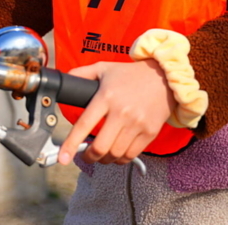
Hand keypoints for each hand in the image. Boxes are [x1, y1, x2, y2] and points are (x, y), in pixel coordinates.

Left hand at [58, 59, 175, 166]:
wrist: (165, 77)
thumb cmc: (131, 74)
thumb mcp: (105, 68)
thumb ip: (83, 74)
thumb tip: (65, 79)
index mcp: (106, 96)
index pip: (84, 125)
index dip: (71, 145)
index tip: (62, 158)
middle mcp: (121, 112)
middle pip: (100, 147)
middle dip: (89, 156)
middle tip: (86, 155)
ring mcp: (137, 124)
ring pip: (115, 154)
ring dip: (105, 159)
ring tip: (102, 154)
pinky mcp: (149, 132)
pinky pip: (131, 155)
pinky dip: (121, 159)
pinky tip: (117, 153)